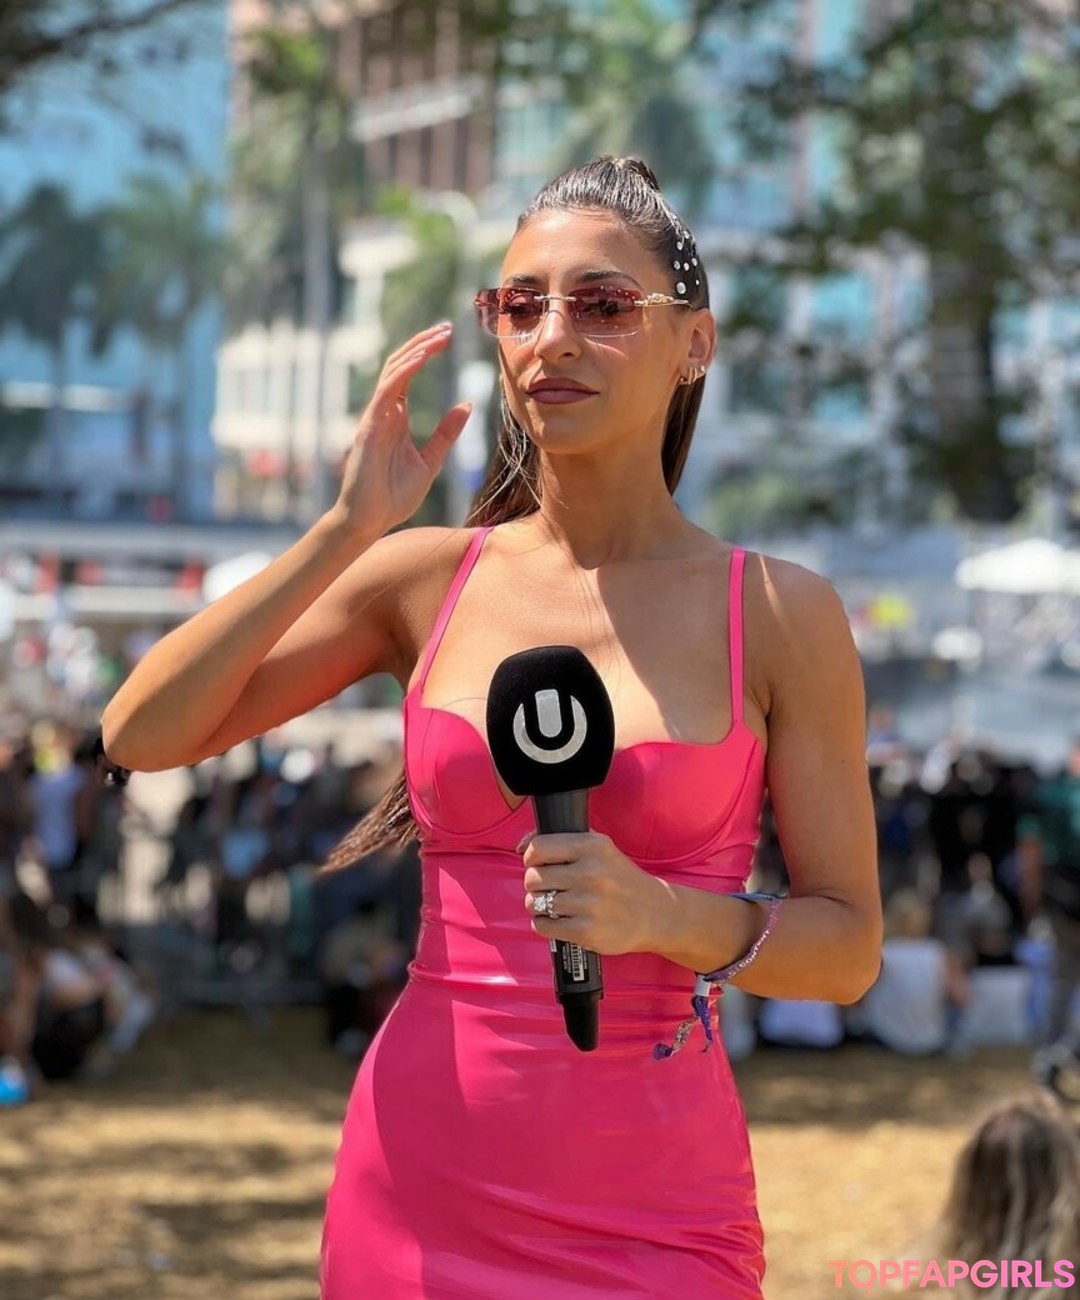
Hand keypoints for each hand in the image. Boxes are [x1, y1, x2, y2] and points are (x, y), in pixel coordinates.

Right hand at [332, 322, 472, 536]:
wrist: (369, 521)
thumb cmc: (394, 496)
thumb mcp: (430, 460)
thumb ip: (446, 432)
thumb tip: (467, 404)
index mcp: (396, 417)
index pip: (408, 373)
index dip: (425, 352)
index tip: (447, 336)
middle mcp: (384, 411)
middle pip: (400, 364)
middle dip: (422, 343)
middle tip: (447, 327)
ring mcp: (375, 417)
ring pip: (392, 371)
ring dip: (416, 351)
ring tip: (439, 336)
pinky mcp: (370, 427)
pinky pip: (386, 392)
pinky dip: (403, 373)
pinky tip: (421, 358)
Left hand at [520, 831, 671, 955]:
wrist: (654, 913)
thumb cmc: (619, 878)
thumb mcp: (599, 848)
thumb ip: (562, 841)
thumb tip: (520, 845)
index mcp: (592, 846)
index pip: (538, 848)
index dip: (531, 857)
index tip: (538, 864)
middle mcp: (591, 872)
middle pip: (533, 878)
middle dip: (535, 884)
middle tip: (549, 887)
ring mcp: (588, 904)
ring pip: (535, 903)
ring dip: (538, 905)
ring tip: (553, 905)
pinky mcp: (586, 931)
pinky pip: (543, 926)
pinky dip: (544, 924)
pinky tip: (558, 920)